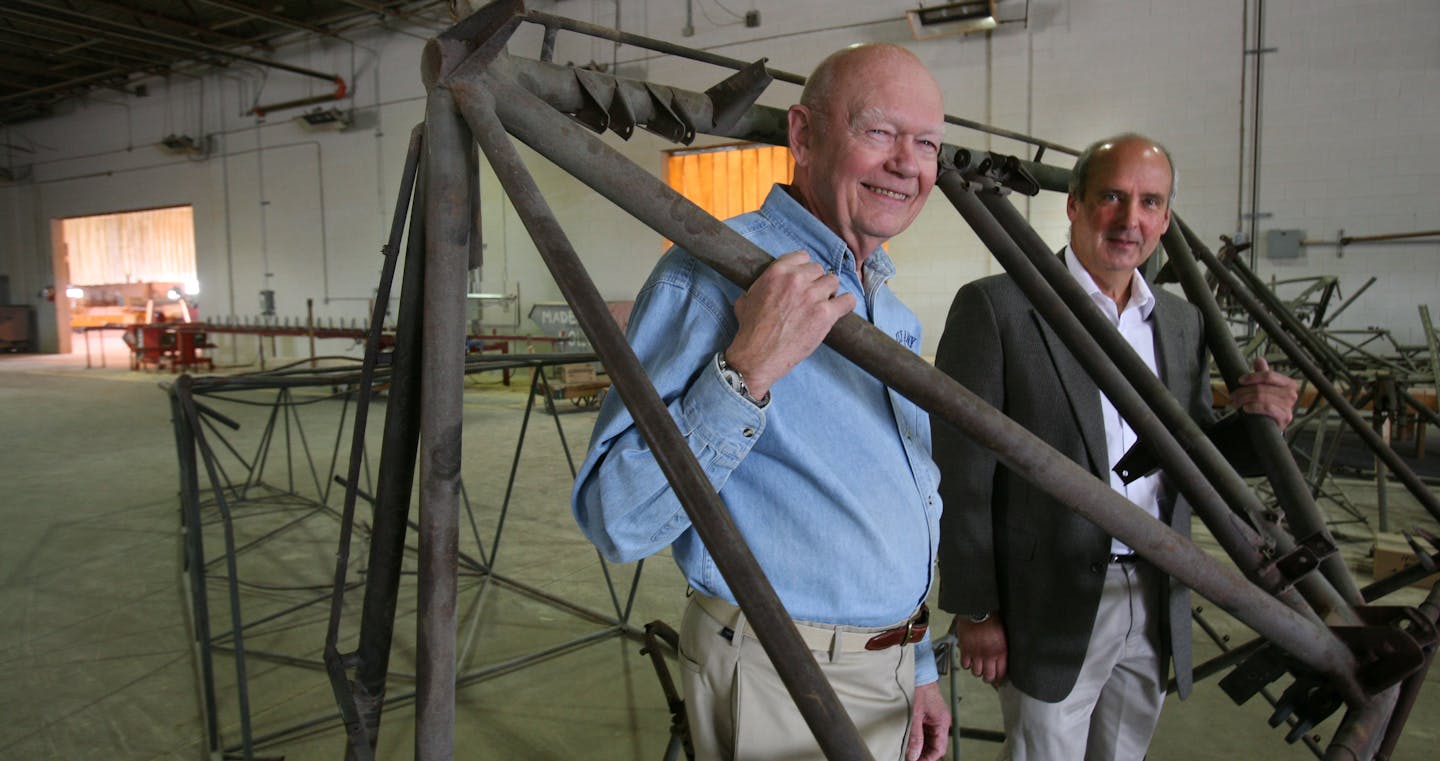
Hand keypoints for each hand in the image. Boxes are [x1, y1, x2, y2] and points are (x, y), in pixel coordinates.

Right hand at [725, 250, 855, 399]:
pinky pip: (847, 300)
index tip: (804, 279)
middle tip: (812, 297)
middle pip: (819, 269)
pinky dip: (846, 304)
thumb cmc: (750, 330)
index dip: (804, 269)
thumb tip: (765, 284)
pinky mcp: (825, 314)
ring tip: (823, 304)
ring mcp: (813, 296)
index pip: (802, 256)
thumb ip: (760, 285)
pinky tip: (840, 310)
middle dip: (816, 282)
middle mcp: (796, 279)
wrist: (757, 356)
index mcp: (777, 272)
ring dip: (830, 292)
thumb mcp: (746, 298)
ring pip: (833, 281)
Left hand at [906, 681, 950, 760]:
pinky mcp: (927, 714)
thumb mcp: (914, 714)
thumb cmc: (918, 686)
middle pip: (934, 746)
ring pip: (928, 740)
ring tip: (907, 751)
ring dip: (919, 746)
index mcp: (942, 722)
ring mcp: (934, 718)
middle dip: (923, 754)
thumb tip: (914, 755)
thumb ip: (915, 736)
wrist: (917, 670)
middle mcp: (940, 721)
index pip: (939, 749)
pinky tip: (908, 740)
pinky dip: (917, 738)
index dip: (928, 759)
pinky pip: (924, 731)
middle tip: (909, 757)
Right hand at [953, 615, 1006, 684]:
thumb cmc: (992, 619)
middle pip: (988, 677)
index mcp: (1000, 652)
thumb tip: (1002, 659)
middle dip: (988, 678)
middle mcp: (988, 655)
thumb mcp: (1003, 636)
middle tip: (988, 676)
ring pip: (976, 673)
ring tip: (978, 667)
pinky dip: (966, 664)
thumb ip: (1002, 649)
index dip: (1000, 679)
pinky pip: (965, 664)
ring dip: (977, 672)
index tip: (999, 680)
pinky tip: (969, 660)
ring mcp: (976, 653)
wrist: (977, 610)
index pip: (1001, 673)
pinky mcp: (965, 650)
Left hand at [1229, 357, 1297, 428]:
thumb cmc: (1268, 405)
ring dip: (1244, 400)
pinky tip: (1245, 408)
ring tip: (1236, 402)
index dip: (1252, 377)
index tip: (1240, 380)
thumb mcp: (1266, 388)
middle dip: (1243, 391)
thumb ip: (1263, 373)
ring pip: (1261, 397)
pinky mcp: (1284, 417)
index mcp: (1288, 383)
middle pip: (1261, 387)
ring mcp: (1289, 406)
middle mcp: (1291, 394)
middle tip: (1233, 396)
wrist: (1270, 426)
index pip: (1268, 375)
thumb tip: (1259, 360)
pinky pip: (1266, 408)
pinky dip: (1253, 407)